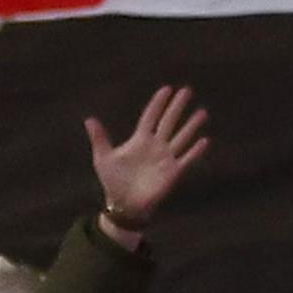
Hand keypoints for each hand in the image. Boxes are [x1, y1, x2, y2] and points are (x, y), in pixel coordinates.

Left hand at [86, 85, 210, 231]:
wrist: (123, 204)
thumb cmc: (113, 181)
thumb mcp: (103, 158)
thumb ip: (99, 138)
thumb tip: (89, 119)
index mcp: (140, 140)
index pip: (150, 117)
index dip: (158, 103)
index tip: (166, 89)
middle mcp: (155, 146)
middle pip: (168, 122)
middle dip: (177, 107)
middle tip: (187, 90)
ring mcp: (165, 158)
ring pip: (181, 138)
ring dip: (191, 126)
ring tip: (202, 112)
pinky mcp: (172, 172)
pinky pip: (186, 159)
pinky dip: (195, 151)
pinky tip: (204, 141)